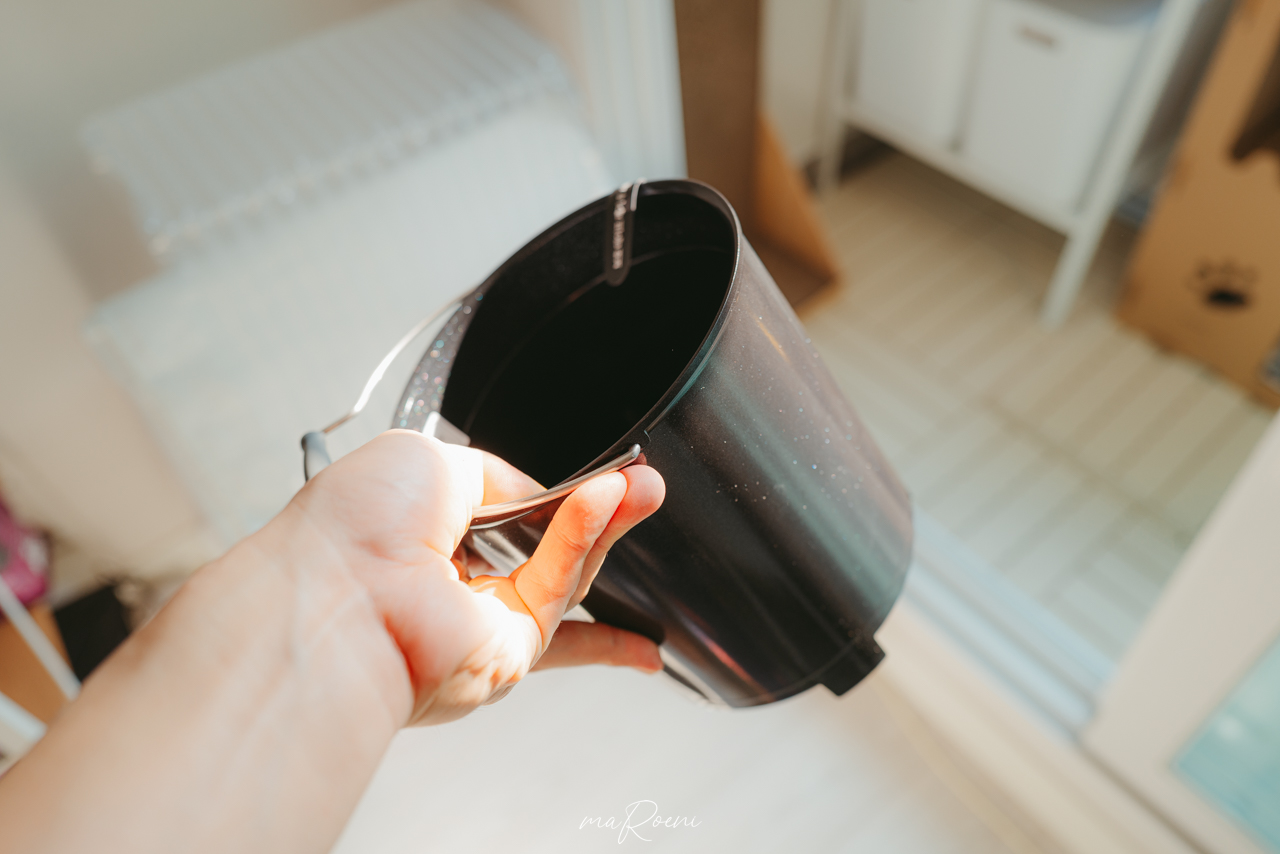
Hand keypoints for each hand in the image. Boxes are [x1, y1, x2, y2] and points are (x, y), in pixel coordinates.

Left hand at [289, 429, 665, 725]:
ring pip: (564, 572)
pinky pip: (557, 590)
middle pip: (547, 550)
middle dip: (599, 513)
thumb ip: (495, 476)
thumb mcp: (429, 460)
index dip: (551, 497)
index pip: (503, 518)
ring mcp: (483, 625)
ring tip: (645, 488)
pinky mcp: (509, 654)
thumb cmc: (352, 528)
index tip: (594, 471)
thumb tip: (541, 496)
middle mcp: (454, 588)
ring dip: (606, 525)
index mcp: (422, 539)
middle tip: (642, 481)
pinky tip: (614, 506)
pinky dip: (585, 543)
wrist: (336, 594)